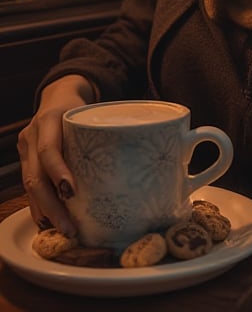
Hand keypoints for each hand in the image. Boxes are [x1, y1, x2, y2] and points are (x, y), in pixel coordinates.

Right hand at [17, 75, 96, 236]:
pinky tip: (52, 223)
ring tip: (65, 231)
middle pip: (34, 177)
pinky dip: (41, 207)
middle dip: (51, 206)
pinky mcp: (25, 160)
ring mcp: (25, 148)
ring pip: (29, 187)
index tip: (71, 192)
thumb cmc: (82, 104)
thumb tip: (153, 148)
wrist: (58, 94)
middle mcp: (32, 135)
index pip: (48, 149)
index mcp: (50, 119)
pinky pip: (29, 188)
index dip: (58, 172)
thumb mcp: (93, 109)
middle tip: (70, 228)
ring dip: (46, 212)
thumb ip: (112, 126)